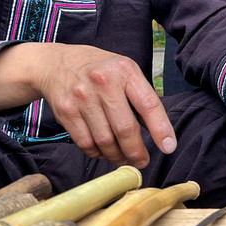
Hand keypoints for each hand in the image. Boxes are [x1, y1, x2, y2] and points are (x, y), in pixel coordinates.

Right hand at [33, 45, 175, 166]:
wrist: (56, 63)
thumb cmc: (100, 70)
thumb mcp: (124, 70)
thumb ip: (140, 96)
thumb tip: (158, 131)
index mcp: (125, 71)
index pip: (149, 104)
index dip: (161, 129)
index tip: (169, 147)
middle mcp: (103, 82)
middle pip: (125, 129)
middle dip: (136, 152)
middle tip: (142, 161)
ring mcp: (82, 97)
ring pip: (105, 141)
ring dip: (117, 156)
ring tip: (123, 158)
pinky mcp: (66, 111)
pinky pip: (86, 143)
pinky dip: (98, 153)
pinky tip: (104, 151)